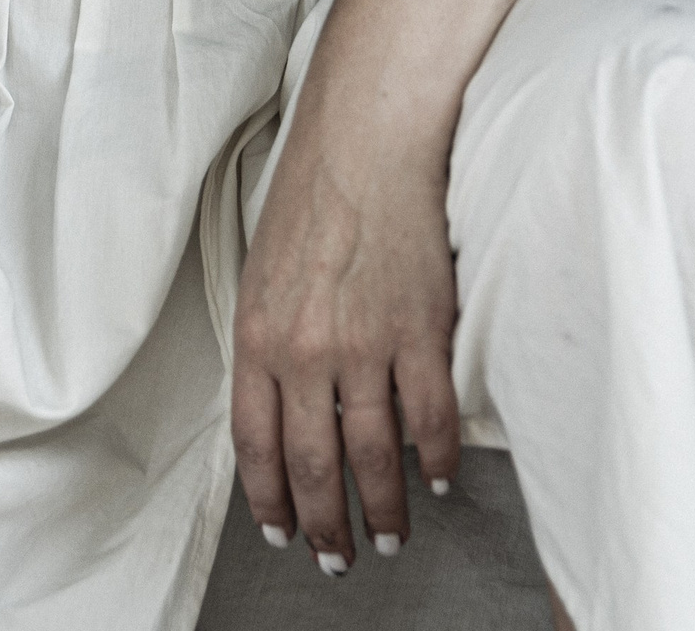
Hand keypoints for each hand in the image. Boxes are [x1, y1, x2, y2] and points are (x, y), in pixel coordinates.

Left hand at [231, 105, 460, 573]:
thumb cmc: (312, 191)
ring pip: (374, 458)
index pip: (256, 446)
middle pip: (315, 466)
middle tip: (339, 557)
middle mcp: (306, 350)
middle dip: (327, 526)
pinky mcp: (420, 332)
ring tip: (392, 534)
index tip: (284, 532)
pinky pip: (430, 419)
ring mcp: (365, 345)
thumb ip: (269, 340)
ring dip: (384, 509)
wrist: (365, 137)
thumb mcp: (263, 269)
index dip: (271, 501)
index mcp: (259, 334)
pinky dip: (437, 460)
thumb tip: (282, 406)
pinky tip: (439, 478)